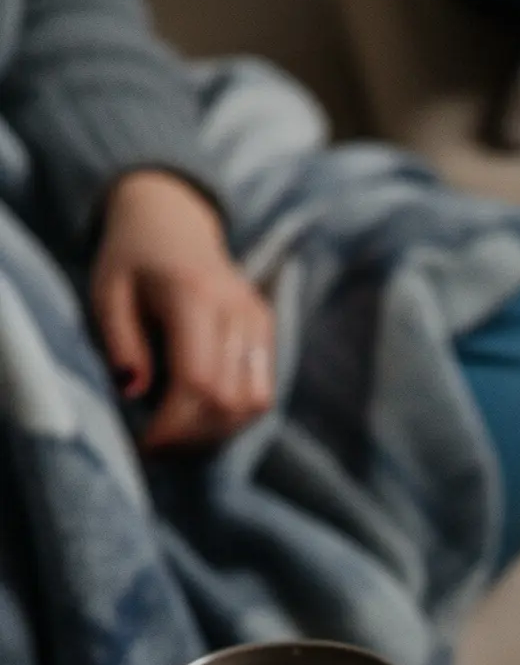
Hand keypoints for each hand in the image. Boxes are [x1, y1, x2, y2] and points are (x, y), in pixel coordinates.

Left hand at [91, 170, 274, 452]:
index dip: (173, 426)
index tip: (145, 443)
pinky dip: (234, 416)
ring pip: (253, 404)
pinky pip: (262, 393)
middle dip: (191, 436)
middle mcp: (236, 308)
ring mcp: (258, 318)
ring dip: (216, 432)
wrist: (172, 219)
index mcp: (193, 295)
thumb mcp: (107, 292)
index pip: (197, 382)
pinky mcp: (267, 330)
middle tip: (158, 444)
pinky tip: (202, 415)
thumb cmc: (131, 260)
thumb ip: (119, 341)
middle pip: (227, 401)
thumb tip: (134, 393)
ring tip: (180, 432)